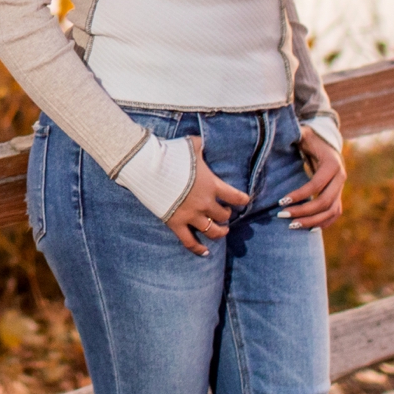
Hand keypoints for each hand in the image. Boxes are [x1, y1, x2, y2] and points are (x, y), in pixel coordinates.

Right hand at [167, 135, 251, 255]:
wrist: (148, 167)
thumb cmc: (170, 154)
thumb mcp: (190, 145)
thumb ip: (200, 146)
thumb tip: (203, 141)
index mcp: (211, 185)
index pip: (235, 196)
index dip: (242, 200)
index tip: (245, 201)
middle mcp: (204, 203)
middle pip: (223, 215)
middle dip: (226, 215)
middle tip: (225, 213)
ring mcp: (190, 215)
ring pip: (212, 231)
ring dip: (219, 232)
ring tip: (221, 231)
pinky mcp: (176, 223)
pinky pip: (189, 241)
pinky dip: (198, 249)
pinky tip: (205, 252)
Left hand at [283, 131, 345, 229]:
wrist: (325, 140)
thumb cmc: (309, 136)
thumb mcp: (302, 132)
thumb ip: (293, 134)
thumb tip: (281, 134)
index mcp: (332, 163)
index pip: (316, 185)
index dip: (300, 195)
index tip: (281, 201)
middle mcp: (340, 177)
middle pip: (325, 202)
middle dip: (303, 211)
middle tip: (282, 215)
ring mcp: (341, 187)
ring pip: (331, 211)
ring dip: (312, 221)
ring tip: (292, 225)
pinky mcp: (338, 194)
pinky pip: (335, 213)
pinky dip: (324, 223)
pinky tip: (308, 230)